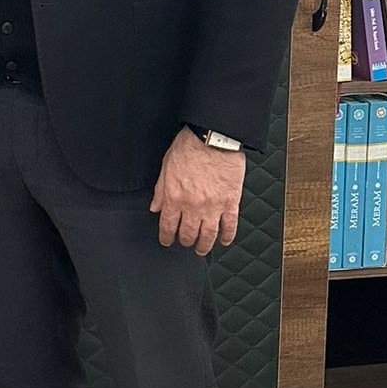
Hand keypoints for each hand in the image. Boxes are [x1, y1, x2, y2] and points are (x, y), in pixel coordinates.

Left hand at [150, 127, 245, 254]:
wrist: (213, 137)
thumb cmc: (189, 147)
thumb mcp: (166, 167)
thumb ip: (160, 190)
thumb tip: (155, 207)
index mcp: (174, 197)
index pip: (168, 225)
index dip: (166, 237)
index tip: (167, 241)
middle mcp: (193, 205)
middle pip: (188, 233)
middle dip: (185, 241)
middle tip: (185, 243)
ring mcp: (213, 206)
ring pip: (208, 234)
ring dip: (204, 245)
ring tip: (202, 249)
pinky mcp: (231, 202)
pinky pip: (230, 225)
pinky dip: (227, 236)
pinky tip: (224, 240)